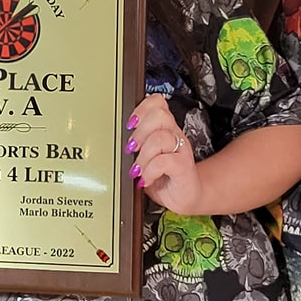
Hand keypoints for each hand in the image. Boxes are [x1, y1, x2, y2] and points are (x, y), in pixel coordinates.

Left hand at [127, 95, 201, 212]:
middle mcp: (174, 135)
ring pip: (161, 137)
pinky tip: (146, 179)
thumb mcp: (145, 158)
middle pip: (160, 115)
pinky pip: (165, 161)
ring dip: (143, 155)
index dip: (141, 109)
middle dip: (140, 132)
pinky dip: (150, 171)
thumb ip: (136, 146)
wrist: (184, 198)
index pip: (157, 102)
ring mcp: (181, 150)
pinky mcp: (184, 166)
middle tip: (131, 149)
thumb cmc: (163, 176)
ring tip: (137, 170)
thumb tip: (116, 143)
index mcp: (165, 128)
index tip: (129, 125)